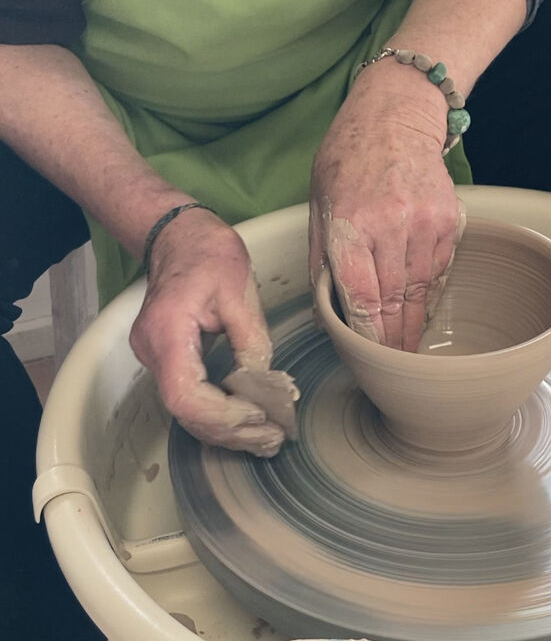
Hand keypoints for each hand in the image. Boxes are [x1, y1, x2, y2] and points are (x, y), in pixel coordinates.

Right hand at [130, 208, 292, 456]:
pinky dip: (218, 414)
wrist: (181, 237)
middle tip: (274, 438)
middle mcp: (152, 350)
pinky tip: (248, 423)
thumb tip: (265, 386)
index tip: (260, 415)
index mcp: (167, 331)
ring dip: (226, 430)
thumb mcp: (239, 291)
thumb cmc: (208, 254)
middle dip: (231, 431)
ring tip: (268, 438)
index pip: (185, 395)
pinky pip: (188, 396)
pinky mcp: (166, 359)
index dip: (222, 415)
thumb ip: (251, 341)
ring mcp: (154, 356)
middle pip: (185, 411)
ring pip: (186, 410)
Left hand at [310, 63, 464, 351]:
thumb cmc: (346, 159)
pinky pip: (439, 269)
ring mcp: (424, 222)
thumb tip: (325, 308)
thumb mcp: (318, 203)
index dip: (368, 333)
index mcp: (349, 223)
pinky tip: (422, 308)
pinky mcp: (448, 219)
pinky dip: (430, 292)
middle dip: (393, 338)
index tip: (370, 356)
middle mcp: (390, 225)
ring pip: (421, 289)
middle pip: (394, 300)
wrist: (394, 116)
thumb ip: (321, 258)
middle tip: (392, 365)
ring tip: (409, 347)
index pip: (361, 295)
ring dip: (414, 322)